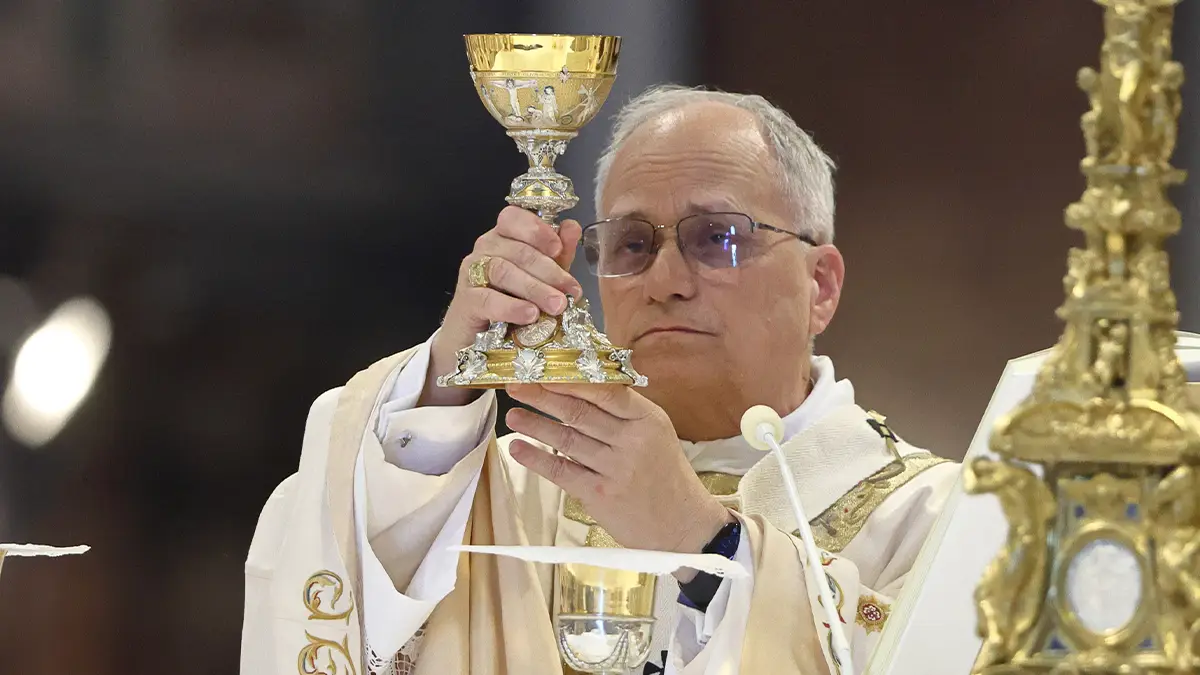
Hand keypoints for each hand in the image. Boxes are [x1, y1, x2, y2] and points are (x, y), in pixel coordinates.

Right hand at [421, 206, 582, 406]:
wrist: (474, 338)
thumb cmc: (511, 302)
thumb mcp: (541, 277)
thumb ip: (557, 254)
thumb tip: (571, 227)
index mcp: (504, 236)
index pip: (514, 217)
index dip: (537, 229)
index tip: (558, 248)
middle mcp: (485, 248)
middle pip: (517, 250)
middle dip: (549, 271)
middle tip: (570, 292)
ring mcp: (472, 272)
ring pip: (503, 271)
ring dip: (535, 288)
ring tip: (557, 306)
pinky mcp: (465, 300)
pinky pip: (488, 299)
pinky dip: (512, 306)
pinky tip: (530, 315)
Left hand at [504, 383, 734, 556]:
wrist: (683, 526)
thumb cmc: (667, 477)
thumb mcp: (657, 435)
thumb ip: (625, 413)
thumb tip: (582, 387)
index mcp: (648, 419)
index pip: (604, 391)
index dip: (569, 379)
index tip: (545, 370)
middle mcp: (632, 441)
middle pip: (579, 412)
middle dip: (543, 396)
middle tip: (517, 385)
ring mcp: (615, 469)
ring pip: (566, 439)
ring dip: (534, 426)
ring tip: (513, 415)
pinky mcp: (599, 494)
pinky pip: (561, 471)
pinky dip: (536, 459)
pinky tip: (518, 449)